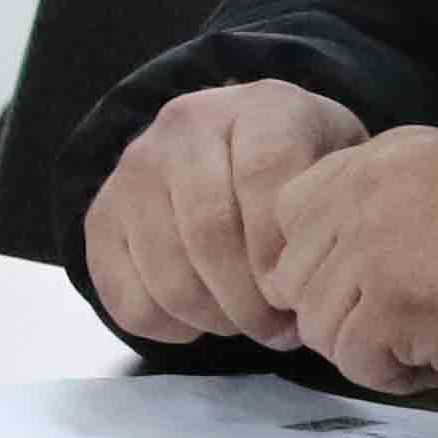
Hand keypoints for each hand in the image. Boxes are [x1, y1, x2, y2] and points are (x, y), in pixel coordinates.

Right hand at [82, 80, 369, 348]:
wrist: (234, 141)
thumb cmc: (302, 164)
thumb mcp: (336, 163)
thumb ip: (331, 207)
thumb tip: (312, 281)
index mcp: (259, 105)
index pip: (264, 172)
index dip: (280, 246)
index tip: (298, 292)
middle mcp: (185, 125)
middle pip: (209, 232)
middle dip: (251, 303)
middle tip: (280, 332)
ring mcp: (133, 169)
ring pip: (168, 275)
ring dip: (216, 321)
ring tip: (250, 326)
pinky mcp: (101, 217)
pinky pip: (128, 301)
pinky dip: (171, 329)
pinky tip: (205, 317)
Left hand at [258, 125, 437, 396]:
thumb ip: (397, 202)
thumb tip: (350, 254)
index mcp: (388, 154)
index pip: (296, 209)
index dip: (323, 258)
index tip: (368, 281)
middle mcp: (365, 189)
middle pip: (295, 272)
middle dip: (339, 308)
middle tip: (400, 319)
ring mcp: (368, 247)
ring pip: (318, 324)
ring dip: (368, 347)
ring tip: (428, 342)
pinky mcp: (383, 306)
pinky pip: (353, 362)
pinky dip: (394, 376)